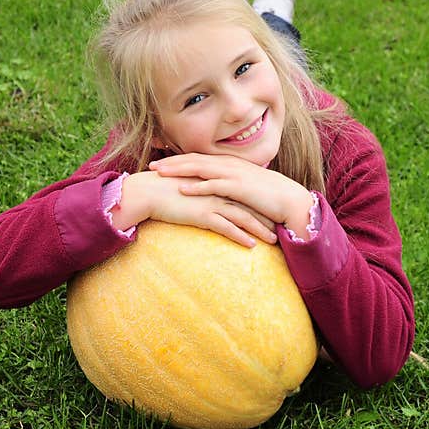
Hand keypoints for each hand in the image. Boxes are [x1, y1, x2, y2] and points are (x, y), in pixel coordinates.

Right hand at [114, 171, 277, 247]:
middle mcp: (217, 190)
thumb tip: (205, 199)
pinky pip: (227, 228)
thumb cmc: (163, 190)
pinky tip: (252, 245)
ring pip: (243, 217)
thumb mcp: (186, 189)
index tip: (271, 212)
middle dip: (266, 216)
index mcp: (214, 183)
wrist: (147, 191)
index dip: (258, 203)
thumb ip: (199, 192)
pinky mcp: (203, 214)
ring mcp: (211, 202)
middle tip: (281, 227)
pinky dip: (241, 236)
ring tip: (273, 240)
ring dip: (260, 229)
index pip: (242, 193)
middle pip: (248, 204)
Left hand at [148, 154, 314, 237]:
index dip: (178, 159)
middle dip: (171, 162)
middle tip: (151, 165)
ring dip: (178, 170)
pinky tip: (181, 189)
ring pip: (200, 169)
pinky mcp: (239, 187)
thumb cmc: (267, 197)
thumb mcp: (244, 188)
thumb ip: (228, 186)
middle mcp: (229, 165)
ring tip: (159, 173)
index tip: (160, 162)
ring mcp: (234, 174)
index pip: (199, 158)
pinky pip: (214, 185)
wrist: (289, 200)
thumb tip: (214, 191)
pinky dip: (197, 186)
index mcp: (229, 164)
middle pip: (194, 160)